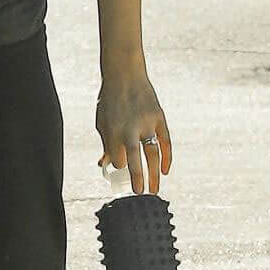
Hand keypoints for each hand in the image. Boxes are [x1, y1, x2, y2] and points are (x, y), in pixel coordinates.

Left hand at [96, 71, 172, 194]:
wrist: (124, 75)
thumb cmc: (110, 101)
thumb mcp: (102, 121)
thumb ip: (106, 143)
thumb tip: (106, 164)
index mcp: (113, 130)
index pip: (117, 158)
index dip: (118, 166)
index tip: (118, 170)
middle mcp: (130, 128)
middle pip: (135, 159)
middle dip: (138, 178)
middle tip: (141, 195)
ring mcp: (147, 123)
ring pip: (153, 153)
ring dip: (154, 173)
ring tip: (154, 189)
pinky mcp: (159, 117)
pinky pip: (165, 141)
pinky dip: (167, 157)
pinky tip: (165, 170)